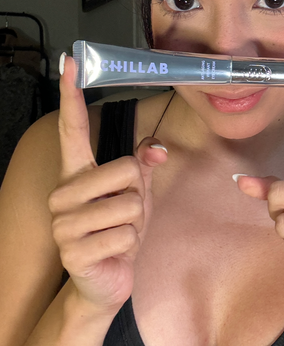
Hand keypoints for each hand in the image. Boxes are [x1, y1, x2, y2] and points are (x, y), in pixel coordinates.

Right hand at [48, 55, 167, 316]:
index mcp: (77, 175)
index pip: (73, 129)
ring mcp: (63, 224)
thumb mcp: (135, 196)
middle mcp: (63, 194)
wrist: (103, 283)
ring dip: (136, 224)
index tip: (70, 62)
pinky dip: (131, 246)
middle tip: (125, 217)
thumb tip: (158, 149)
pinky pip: (126, 236)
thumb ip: (143, 168)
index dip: (71, 96)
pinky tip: (114, 254)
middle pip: (125, 171)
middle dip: (139, 197)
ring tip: (119, 235)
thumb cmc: (118, 232)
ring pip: (129, 205)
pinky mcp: (72, 252)